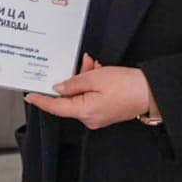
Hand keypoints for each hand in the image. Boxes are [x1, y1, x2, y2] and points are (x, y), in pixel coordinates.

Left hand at [24, 55, 153, 130]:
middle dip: (75, 78)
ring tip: (95, 66)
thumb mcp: (95, 78)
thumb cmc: (128, 86)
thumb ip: (74, 82)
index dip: (42, 100)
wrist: (151, 92)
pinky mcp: (106, 112)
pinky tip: (100, 72)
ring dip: (85, 78)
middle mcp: (90, 118)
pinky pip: (91, 97)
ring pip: (82, 95)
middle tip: (84, 63)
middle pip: (71, 97)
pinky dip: (93, 84)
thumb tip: (60, 88)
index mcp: (84, 112)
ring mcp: (98, 116)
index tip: (30, 96)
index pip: (56, 107)